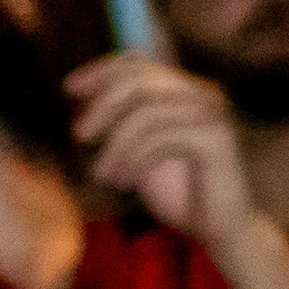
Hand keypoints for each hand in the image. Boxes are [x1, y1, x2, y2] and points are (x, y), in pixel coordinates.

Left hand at [70, 54, 263, 251]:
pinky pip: (162, 137)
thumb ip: (118, 122)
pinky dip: (135, 159)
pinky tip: (124, 182)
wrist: (219, 226)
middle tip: (80, 136)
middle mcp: (202, 93)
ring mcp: (212, 113)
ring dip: (114, 146)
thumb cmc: (177, 190)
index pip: (138, 62)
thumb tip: (80, 98)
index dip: (100, 70)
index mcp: (184, 91)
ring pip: (146, 112)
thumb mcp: (137, 150)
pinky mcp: (216, 138)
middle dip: (102, 105)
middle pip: (139, 79)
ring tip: (102, 175)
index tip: (68, 88)